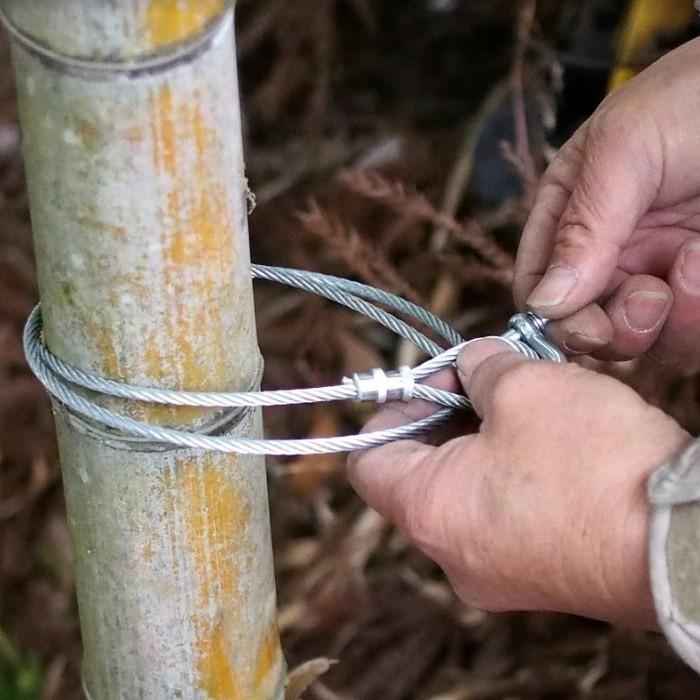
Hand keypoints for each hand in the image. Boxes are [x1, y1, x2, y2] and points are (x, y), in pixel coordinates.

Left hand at [347, 340, 688, 625]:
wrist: (680, 540)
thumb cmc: (592, 464)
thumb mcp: (523, 387)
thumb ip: (479, 367)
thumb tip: (472, 364)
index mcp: (426, 511)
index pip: (367, 458)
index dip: (394, 408)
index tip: (435, 380)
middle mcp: (450, 555)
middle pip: (417, 473)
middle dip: (446, 416)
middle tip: (483, 380)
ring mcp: (495, 573)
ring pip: (463, 493)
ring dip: (482, 441)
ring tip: (524, 404)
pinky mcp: (537, 577)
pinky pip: (501, 517)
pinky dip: (510, 475)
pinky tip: (549, 443)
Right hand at [515, 37, 699, 367]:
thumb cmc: (695, 95)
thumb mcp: (624, 148)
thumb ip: (582, 226)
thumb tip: (544, 304)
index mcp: (570, 215)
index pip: (538, 286)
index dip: (551, 316)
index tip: (582, 324)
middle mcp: (611, 253)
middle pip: (587, 325)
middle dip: (613, 327)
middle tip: (646, 298)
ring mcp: (662, 273)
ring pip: (643, 340)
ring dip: (669, 320)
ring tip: (694, 264)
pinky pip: (689, 333)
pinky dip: (698, 314)